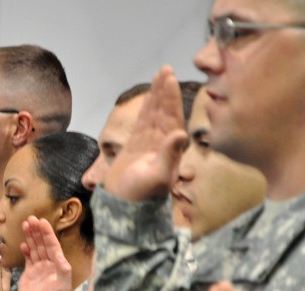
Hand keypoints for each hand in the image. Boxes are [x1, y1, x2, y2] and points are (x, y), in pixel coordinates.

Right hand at [18, 216, 71, 290]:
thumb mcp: (61, 289)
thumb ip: (63, 271)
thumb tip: (61, 255)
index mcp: (58, 268)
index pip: (52, 246)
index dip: (47, 233)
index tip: (41, 221)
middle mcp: (50, 267)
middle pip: (44, 245)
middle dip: (38, 231)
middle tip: (31, 218)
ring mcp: (39, 271)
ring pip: (36, 250)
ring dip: (31, 237)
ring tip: (25, 224)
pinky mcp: (29, 277)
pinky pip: (28, 260)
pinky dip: (26, 251)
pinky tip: (23, 243)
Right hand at [105, 66, 186, 199]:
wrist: (124, 206)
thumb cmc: (141, 194)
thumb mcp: (157, 176)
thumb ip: (169, 155)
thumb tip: (180, 134)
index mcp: (172, 149)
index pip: (173, 118)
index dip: (171, 99)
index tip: (170, 80)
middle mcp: (163, 144)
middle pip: (165, 112)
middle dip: (165, 92)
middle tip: (166, 70)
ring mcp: (150, 144)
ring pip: (155, 115)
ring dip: (157, 96)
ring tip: (160, 76)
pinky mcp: (137, 146)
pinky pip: (143, 122)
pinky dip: (147, 109)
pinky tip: (150, 97)